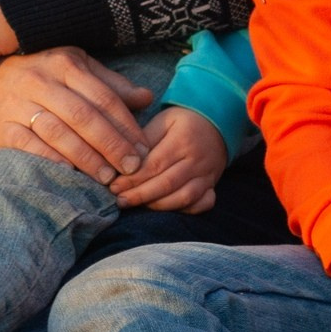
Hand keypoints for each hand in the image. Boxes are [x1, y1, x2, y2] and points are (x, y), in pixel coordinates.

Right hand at [0, 48, 155, 185]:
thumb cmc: (41, 74)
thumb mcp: (75, 68)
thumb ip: (110, 84)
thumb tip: (147, 98)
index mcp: (64, 64)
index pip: (103, 97)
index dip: (126, 125)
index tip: (143, 148)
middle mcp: (41, 81)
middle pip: (83, 116)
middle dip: (112, 144)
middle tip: (132, 167)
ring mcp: (18, 104)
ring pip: (58, 132)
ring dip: (86, 158)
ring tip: (107, 177)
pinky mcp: (1, 127)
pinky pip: (29, 146)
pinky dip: (51, 160)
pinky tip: (71, 174)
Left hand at [109, 105, 226, 212]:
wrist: (216, 123)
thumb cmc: (182, 122)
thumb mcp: (162, 121)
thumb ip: (144, 139)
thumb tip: (124, 162)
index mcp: (183, 139)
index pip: (155, 164)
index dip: (133, 178)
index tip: (114, 185)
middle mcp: (197, 159)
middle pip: (167, 184)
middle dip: (140, 195)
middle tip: (120, 201)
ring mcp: (208, 175)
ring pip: (184, 198)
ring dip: (158, 205)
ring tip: (136, 206)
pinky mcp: (213, 185)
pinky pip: (202, 204)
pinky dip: (185, 210)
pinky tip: (165, 210)